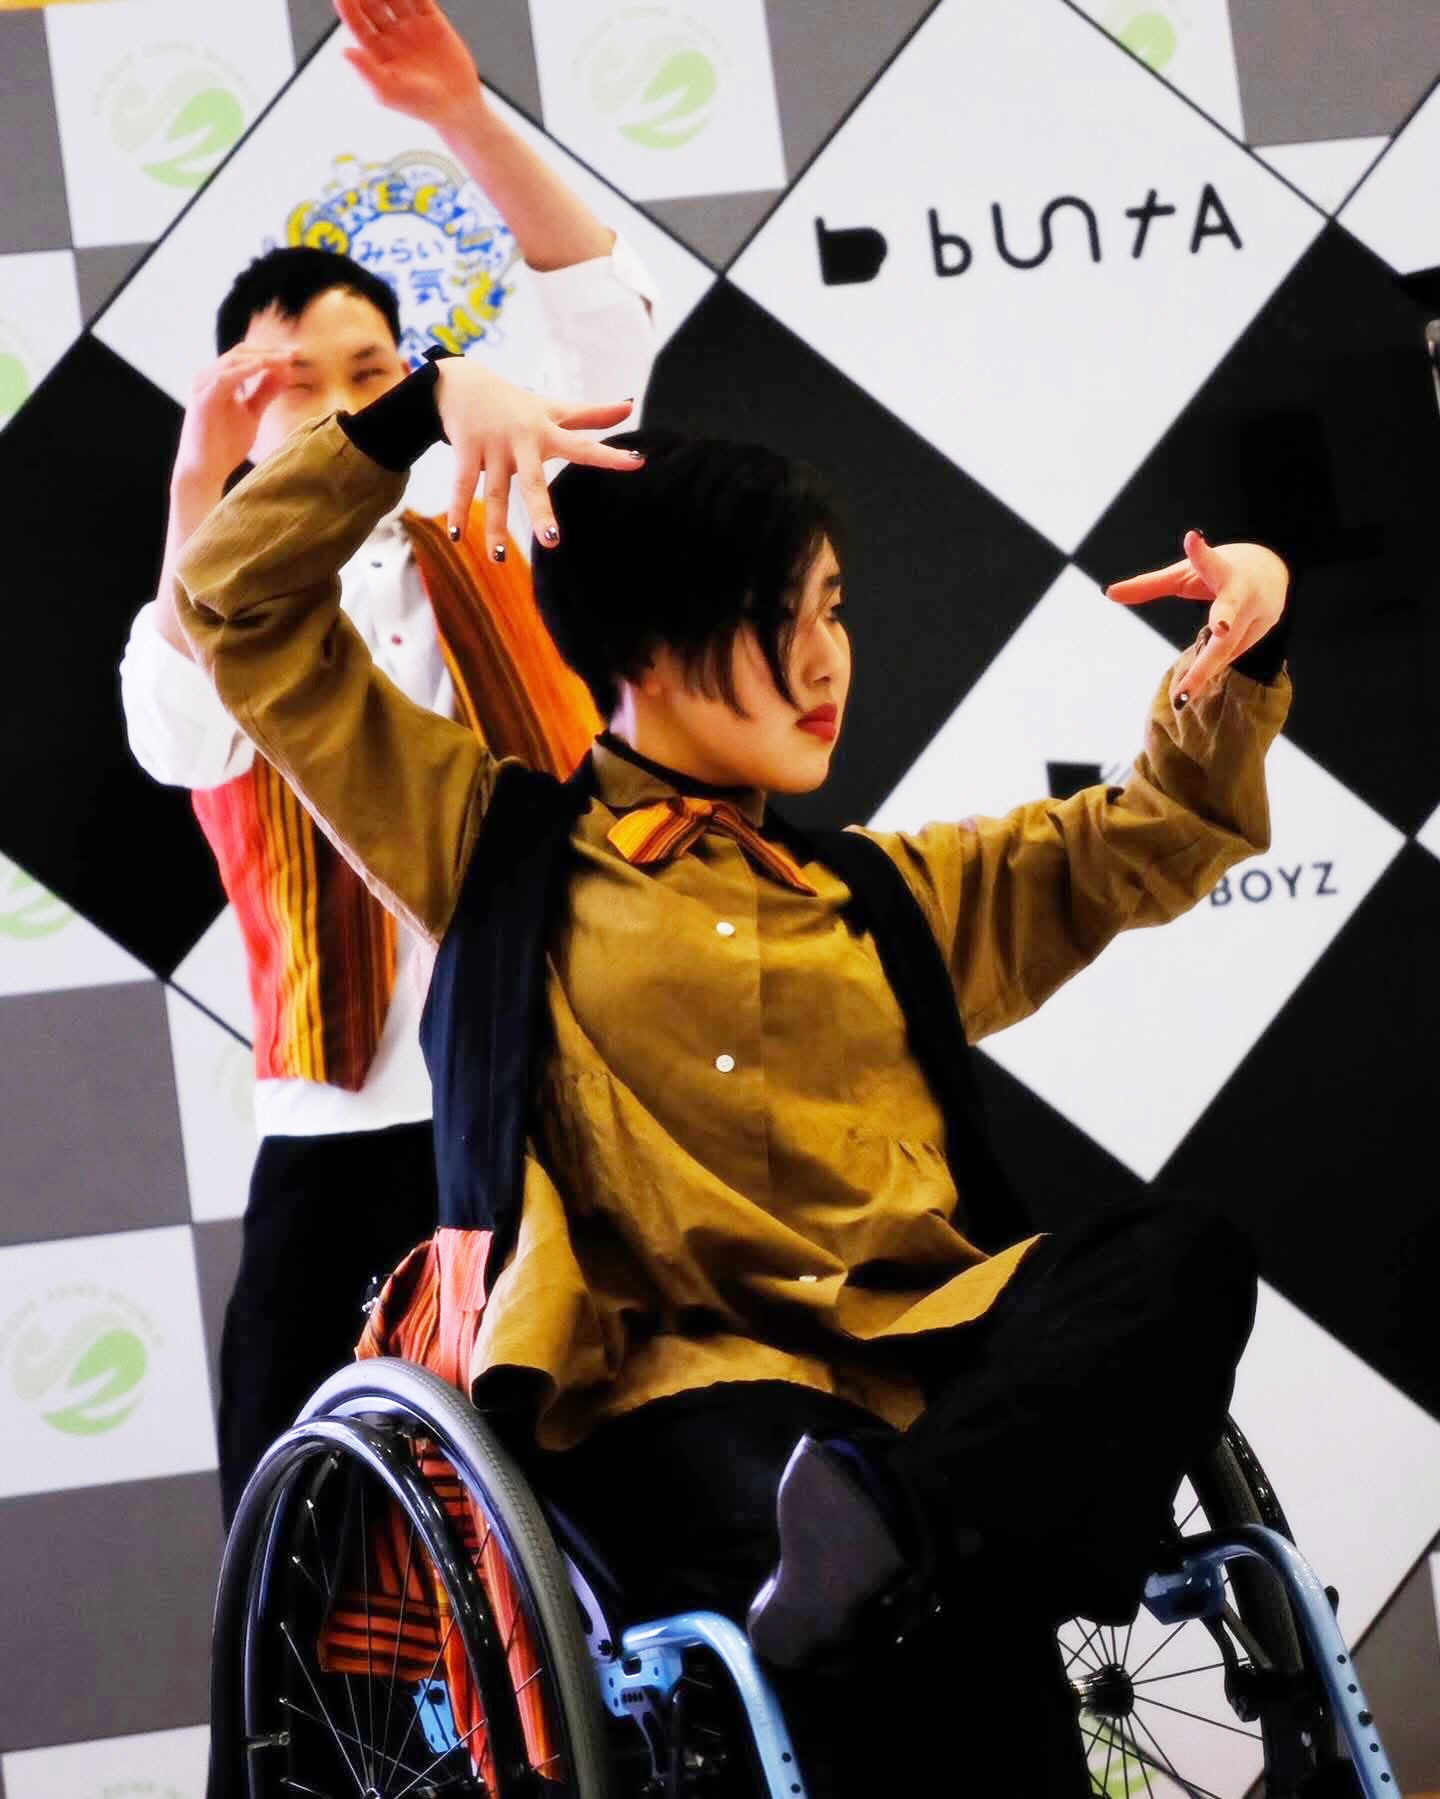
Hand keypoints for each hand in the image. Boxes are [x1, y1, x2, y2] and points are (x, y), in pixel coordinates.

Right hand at [173, 346, 296, 492]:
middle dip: (270, 351)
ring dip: (261, 358)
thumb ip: (264, 393)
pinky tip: (263, 367)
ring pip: (233, 360)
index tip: (296, 354)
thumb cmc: (225, 445)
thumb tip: (284, 373)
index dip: (272, 352)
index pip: (246, 355)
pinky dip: (244, 370)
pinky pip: (224, 378)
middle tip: (294, 353)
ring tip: (285, 360)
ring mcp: (203, 386)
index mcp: (219, 378)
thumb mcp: (251, 414)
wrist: (205, 471)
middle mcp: (208, 377)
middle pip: (241, 352)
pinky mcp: (202, 399)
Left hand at [335, 0, 484, 132]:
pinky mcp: (433, 22)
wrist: (457, 107)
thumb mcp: (388, 93)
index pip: (357, 23)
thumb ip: (366, 72)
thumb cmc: (422, 106)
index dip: (349, 8)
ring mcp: (412, 27)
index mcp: (377, 52)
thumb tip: (345, 52)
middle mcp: (392, 37)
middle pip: (373, 5)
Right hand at [434, 358, 640, 552]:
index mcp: (546, 432)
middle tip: (551, 542)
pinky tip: (457, 539)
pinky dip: (459, 511)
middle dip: (540, 511)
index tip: (637, 463)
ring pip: (495, 493)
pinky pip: (463, 486)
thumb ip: (592, 415)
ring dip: (495, 526)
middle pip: (532, 482)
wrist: (462, 381)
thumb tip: (631, 407)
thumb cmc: (516, 403)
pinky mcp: (466, 451)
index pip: (584, 446)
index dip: (610, 455)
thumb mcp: (554, 408)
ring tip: (500, 558)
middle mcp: (521, 442)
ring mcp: (492, 448)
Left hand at [1106, 530, 1288, 706]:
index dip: (1201, 553)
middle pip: (1228, 621)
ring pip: (1228, 649)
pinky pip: (1230, 656)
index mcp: (1224, 571)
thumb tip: (1108, 593)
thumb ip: (1150, 585)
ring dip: (1203, 672)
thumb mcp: (1185, 573)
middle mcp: (1244, 594)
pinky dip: (1210, 669)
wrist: (1273, 570)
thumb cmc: (1220, 570)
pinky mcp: (1262, 632)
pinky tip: (1191, 688)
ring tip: (1180, 698)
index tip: (1192, 538)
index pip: (1211, 562)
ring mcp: (1258, 615)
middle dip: (1217, 636)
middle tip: (1216, 632)